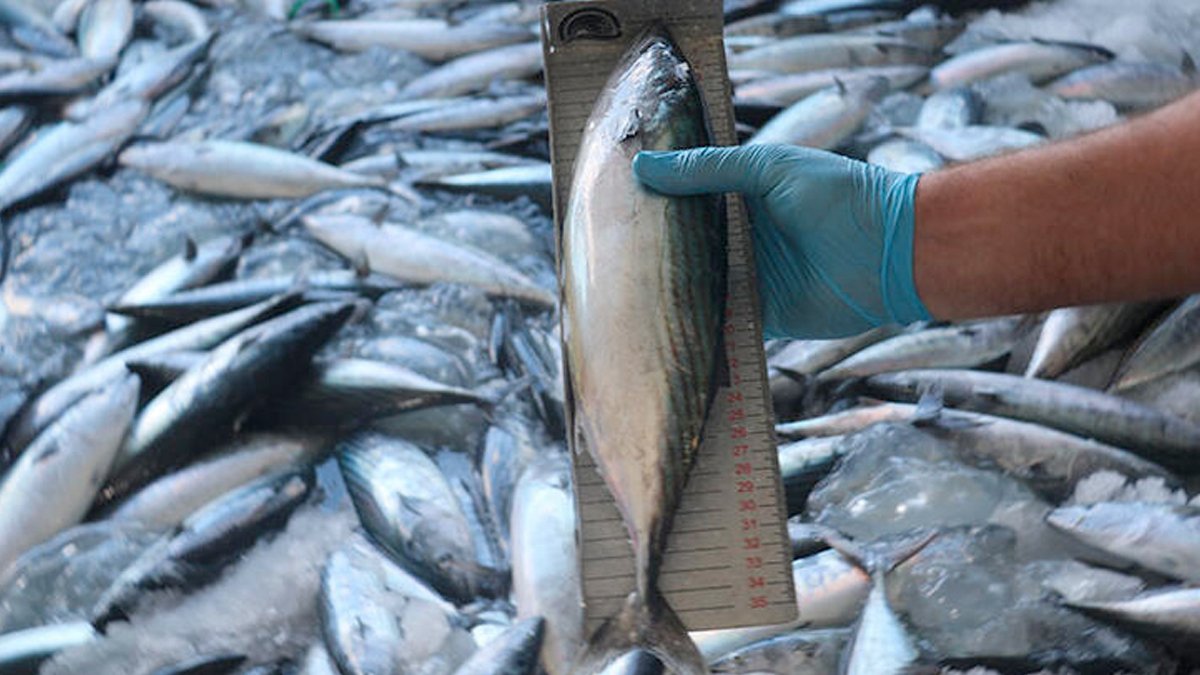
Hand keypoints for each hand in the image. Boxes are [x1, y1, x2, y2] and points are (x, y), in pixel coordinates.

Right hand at [633, 144, 930, 338]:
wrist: (893, 253)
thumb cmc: (840, 197)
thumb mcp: (769, 168)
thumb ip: (708, 170)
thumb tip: (644, 167)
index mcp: (741, 196)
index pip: (684, 198)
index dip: (652, 201)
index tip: (607, 203)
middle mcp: (739, 237)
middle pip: (683, 245)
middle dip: (649, 250)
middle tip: (600, 251)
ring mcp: (747, 277)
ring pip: (694, 285)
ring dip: (665, 288)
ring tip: (614, 289)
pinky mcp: (759, 314)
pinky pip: (717, 321)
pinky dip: (693, 323)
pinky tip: (657, 322)